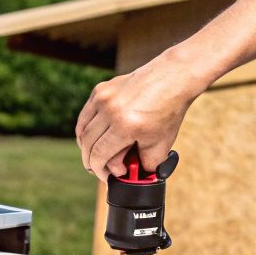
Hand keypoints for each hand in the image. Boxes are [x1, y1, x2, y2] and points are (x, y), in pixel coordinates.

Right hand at [74, 50, 203, 178]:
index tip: (108, 176)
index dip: (100, 171)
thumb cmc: (168, 110)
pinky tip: (96, 137)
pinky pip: (86, 115)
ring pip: (82, 130)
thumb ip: (145, 165)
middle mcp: (110, 111)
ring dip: (86, 146)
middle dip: (91, 161)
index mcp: (125, 126)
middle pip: (87, 144)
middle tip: (99, 168)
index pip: (99, 156)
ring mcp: (103, 98)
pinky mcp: (101, 89)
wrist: (173, 77)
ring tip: (96, 154)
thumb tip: (132, 177)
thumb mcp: (161, 144)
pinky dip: (87, 129)